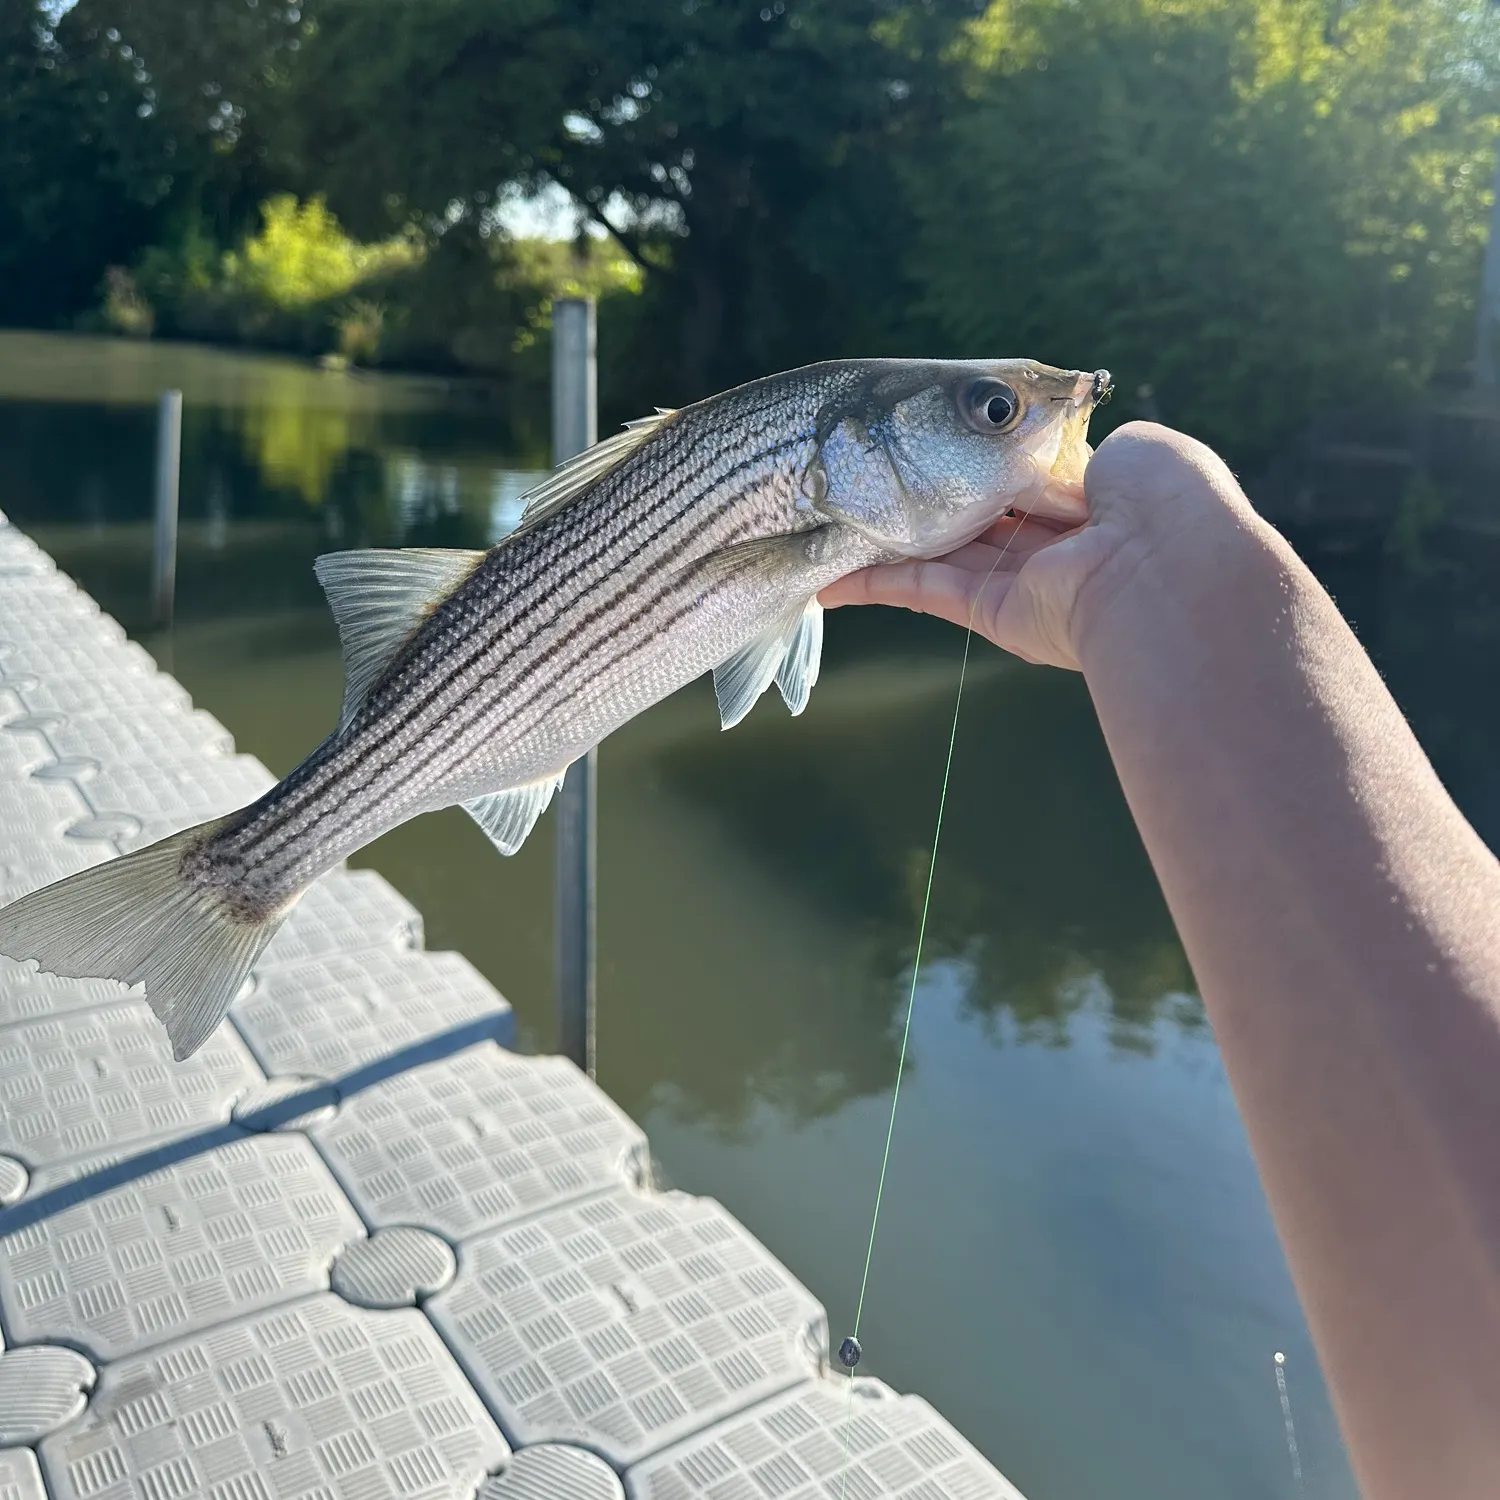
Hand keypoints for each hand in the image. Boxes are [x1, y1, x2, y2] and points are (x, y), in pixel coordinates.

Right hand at [819, 422, 1252, 671]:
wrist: (1165, 566)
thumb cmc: (1155, 494)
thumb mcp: (1118, 447)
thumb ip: (1064, 446)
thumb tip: (1025, 455)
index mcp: (1084, 493)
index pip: (1012, 472)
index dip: (965, 453)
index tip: (913, 435)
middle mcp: (1049, 540)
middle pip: (966, 512)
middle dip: (912, 496)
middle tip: (852, 476)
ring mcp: (1018, 580)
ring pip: (935, 554)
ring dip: (879, 543)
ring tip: (820, 527)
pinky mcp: (992, 613)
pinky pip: (924, 591)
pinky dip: (874, 584)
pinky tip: (826, 579)